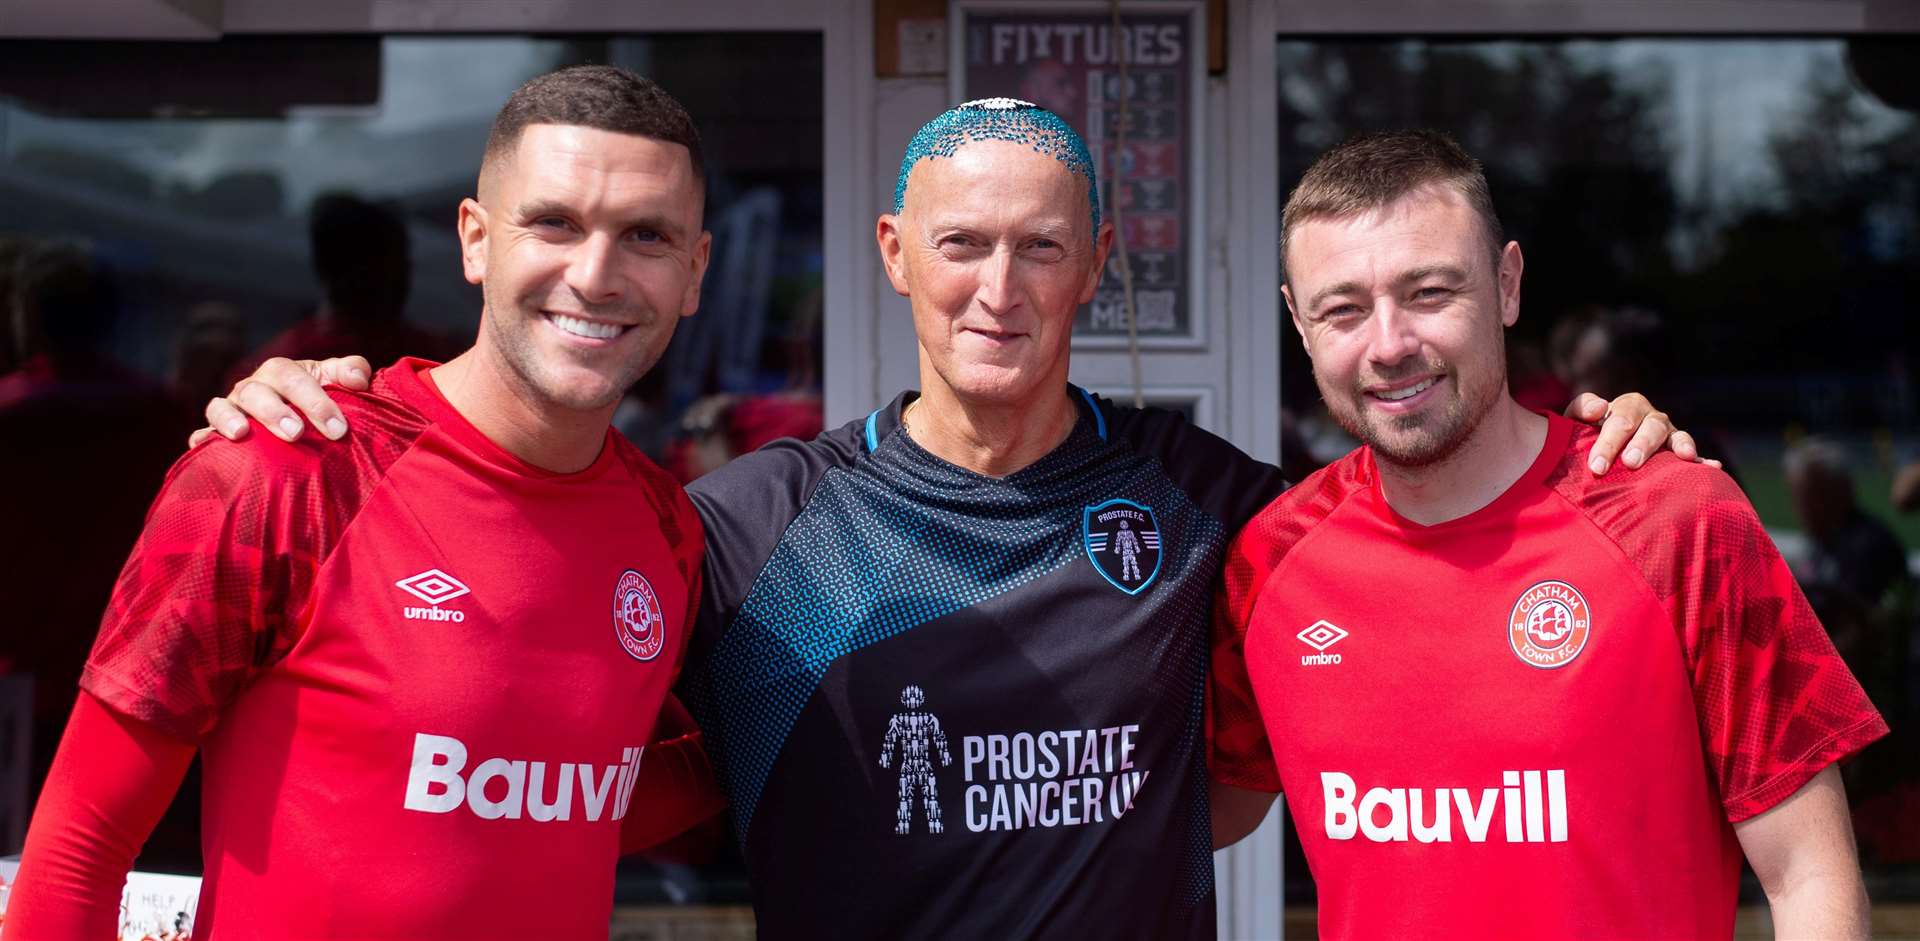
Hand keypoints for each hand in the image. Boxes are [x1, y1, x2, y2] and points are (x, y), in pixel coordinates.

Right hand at [188, 356, 373, 447]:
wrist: (290, 422)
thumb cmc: (314, 401)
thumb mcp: (332, 382)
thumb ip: (349, 373)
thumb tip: (359, 379)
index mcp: (281, 373)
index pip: (294, 378)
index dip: (315, 401)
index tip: (338, 428)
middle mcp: (253, 388)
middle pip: (257, 392)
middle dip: (275, 411)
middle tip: (296, 434)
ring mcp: (231, 410)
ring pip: (221, 407)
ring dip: (230, 419)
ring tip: (243, 433)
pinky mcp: (214, 433)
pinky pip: (201, 434)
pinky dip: (201, 438)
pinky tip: (205, 446)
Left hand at [1563, 392, 1721, 475]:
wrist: (1603, 452)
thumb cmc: (1587, 436)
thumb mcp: (1576, 422)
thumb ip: (1581, 409)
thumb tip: (1600, 408)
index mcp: (1626, 407)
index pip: (1619, 418)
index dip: (1609, 440)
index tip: (1597, 465)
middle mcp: (1650, 417)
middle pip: (1649, 427)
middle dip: (1640, 445)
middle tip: (1630, 463)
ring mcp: (1668, 434)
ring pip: (1674, 436)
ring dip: (1677, 446)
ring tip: (1682, 457)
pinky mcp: (1681, 452)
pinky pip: (1695, 456)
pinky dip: (1703, 461)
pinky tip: (1712, 467)